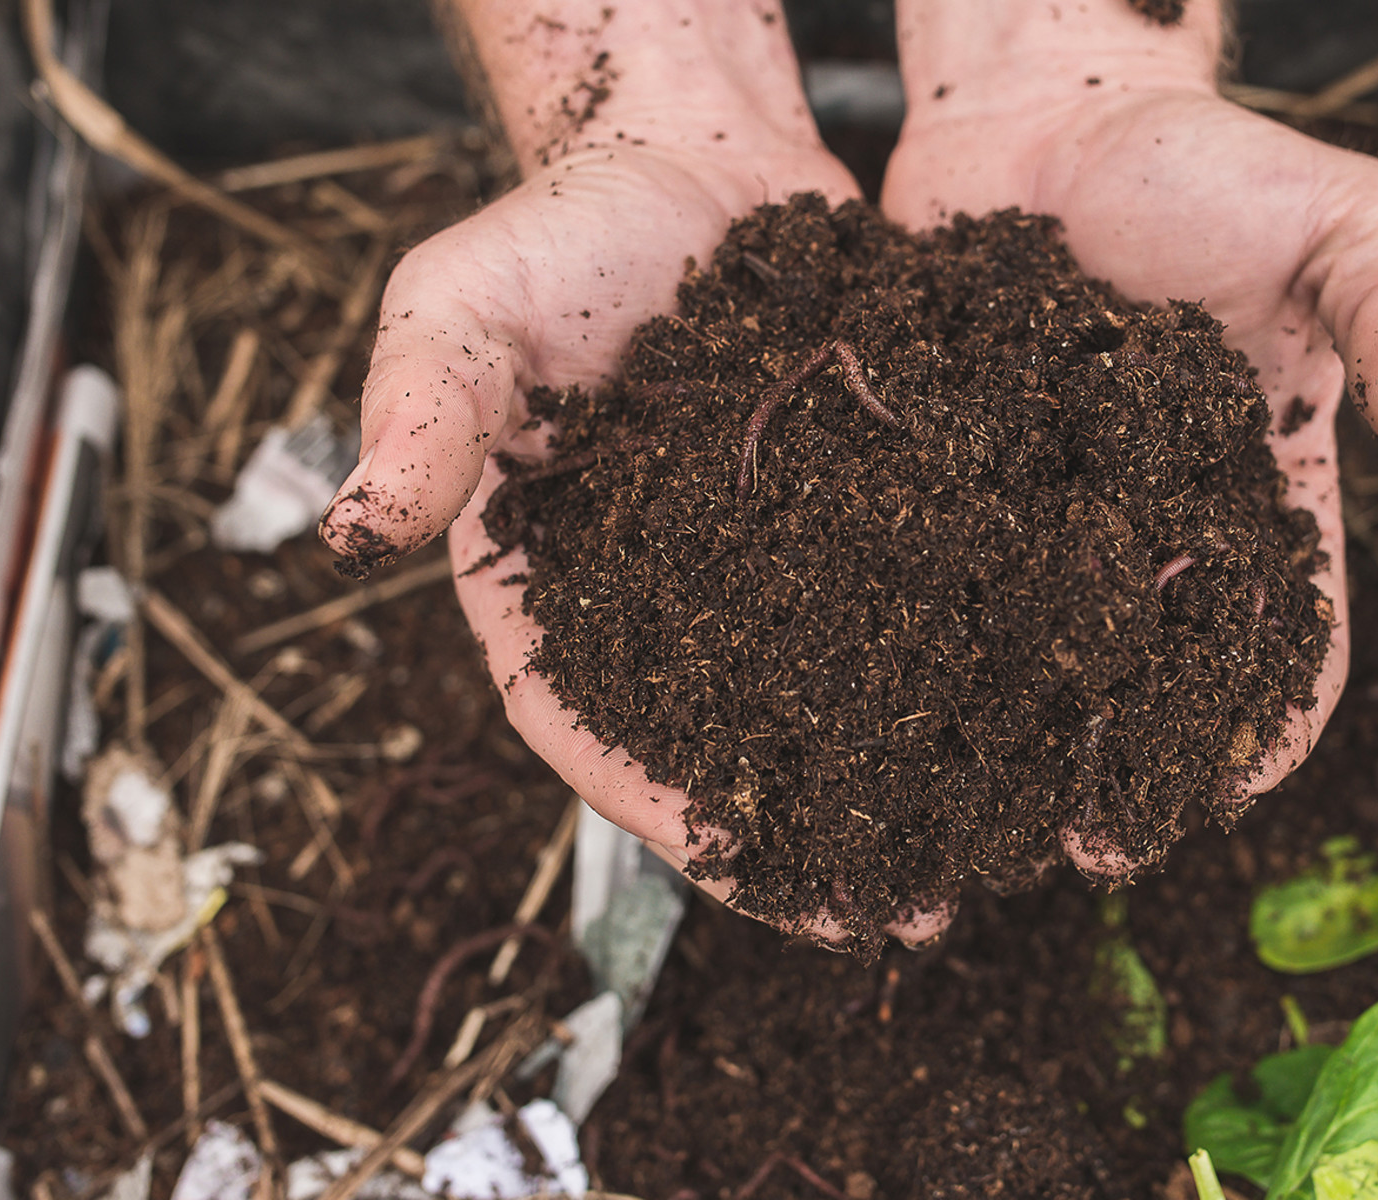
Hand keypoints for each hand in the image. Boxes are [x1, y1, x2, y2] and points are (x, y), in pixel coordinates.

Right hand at [318, 0, 947, 943]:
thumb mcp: (460, 306)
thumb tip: (345, 530)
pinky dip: (958, 666)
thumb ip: (421, 412)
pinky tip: (1032, 718)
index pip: (589, 723)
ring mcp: (764, 571)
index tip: (743, 863)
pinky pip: (907, 606)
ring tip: (987, 856)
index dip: (660, 802)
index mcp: (548, 588)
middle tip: (900, 912)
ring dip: (901, 783)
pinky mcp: (854, 520)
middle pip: (725, 744)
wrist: (683, 156)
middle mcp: (661, 604)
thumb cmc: (552, 235)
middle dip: (808, 835)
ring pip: (829, 699)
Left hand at [882, 0, 1377, 869]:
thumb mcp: (1337, 216)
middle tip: (1080, 847)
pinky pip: (935, 582)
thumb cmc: (1205, 157)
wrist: (1042, 101)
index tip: (1231, 790)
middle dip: (1126, 766)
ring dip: (1012, 743)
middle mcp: (1150, 526)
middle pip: (1150, 677)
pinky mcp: (943, 485)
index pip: (1286, 635)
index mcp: (1258, 494)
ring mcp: (1042, 513)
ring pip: (1034, 656)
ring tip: (969, 821)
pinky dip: (914, 647)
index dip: (1269, 719)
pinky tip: (874, 711)